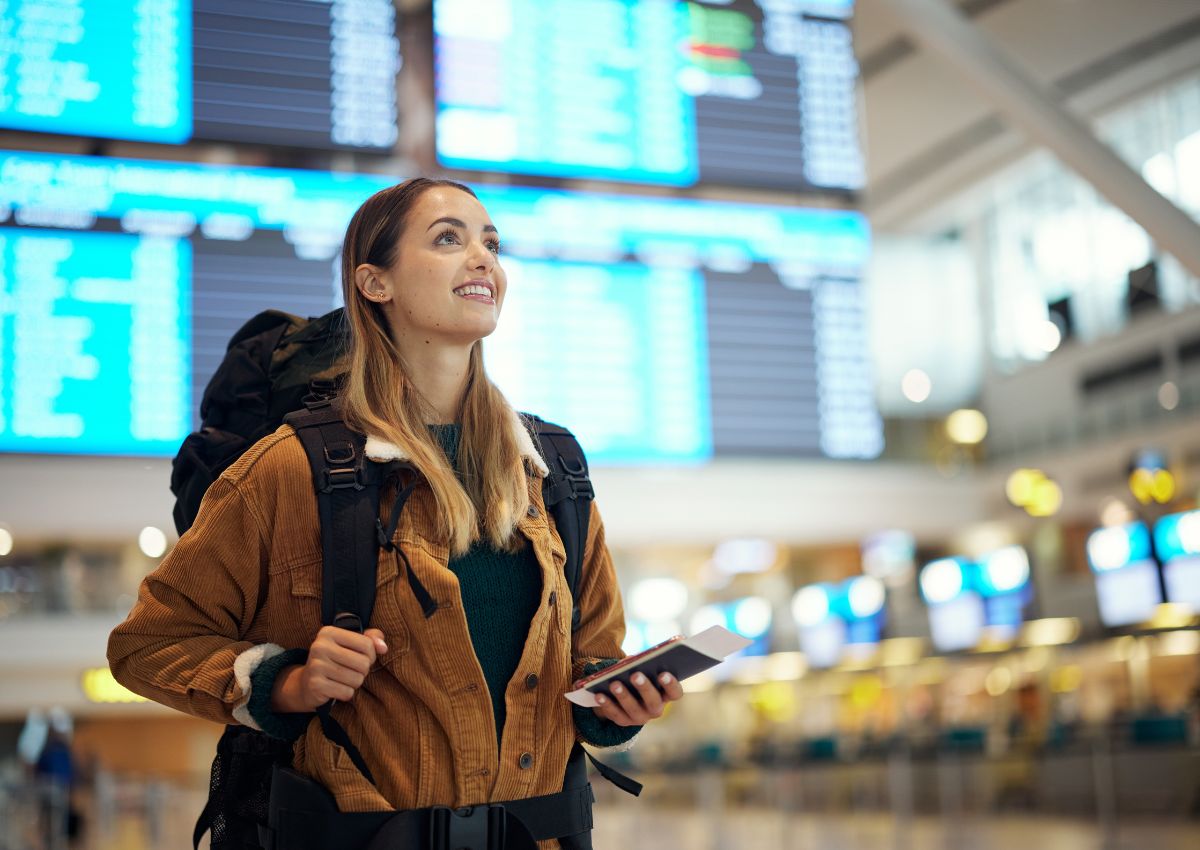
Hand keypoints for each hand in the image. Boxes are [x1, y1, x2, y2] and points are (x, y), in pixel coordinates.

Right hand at [272, 627, 386, 711]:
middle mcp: (320, 646)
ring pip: (357, 679)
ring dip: (355, 683)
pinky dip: (346, 693)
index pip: (367, 644)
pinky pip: (347, 692)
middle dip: (363, 671)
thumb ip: (371, 639)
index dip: (371, 655)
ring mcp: (316, 666)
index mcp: (329, 632)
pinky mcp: (315, 685)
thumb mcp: (350, 644)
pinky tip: (336, 688)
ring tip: (343, 679)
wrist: (306, 683)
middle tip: (351, 670)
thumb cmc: (335, 660)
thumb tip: (383, 647)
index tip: (361, 657)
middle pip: (363, 663)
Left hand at [578, 672, 684, 726]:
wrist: (625, 698)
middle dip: (644, 688)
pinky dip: (606, 704)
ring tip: (614, 684)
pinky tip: (599, 694)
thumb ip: (641, 665)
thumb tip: (632, 660)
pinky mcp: (623, 721)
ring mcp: (640, 718)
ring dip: (624, 696)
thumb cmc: (638, 678)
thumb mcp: (642, 670)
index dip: (671, 685)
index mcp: (665, 695)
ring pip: (633, 710)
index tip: (663, 673)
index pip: (675, 693)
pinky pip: (615, 714)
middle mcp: (655, 709)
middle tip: (635, 675)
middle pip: (653, 702)